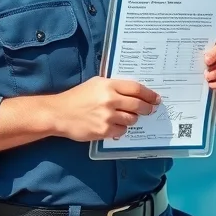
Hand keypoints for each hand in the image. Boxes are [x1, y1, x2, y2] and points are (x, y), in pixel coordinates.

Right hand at [45, 77, 161, 141]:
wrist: (59, 113)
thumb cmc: (77, 97)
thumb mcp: (95, 84)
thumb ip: (114, 86)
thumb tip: (135, 92)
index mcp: (108, 85)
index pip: (136, 88)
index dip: (149, 94)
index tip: (156, 98)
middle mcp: (110, 100)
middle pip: (138, 105)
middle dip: (146, 108)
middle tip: (149, 110)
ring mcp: (107, 116)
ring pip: (132, 119)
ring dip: (131, 119)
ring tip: (122, 117)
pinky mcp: (103, 131)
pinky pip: (122, 131)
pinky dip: (120, 129)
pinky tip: (112, 125)